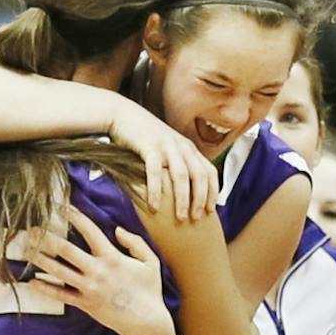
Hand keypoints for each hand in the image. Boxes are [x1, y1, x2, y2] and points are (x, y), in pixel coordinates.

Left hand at [14, 207, 167, 334]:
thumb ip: (135, 243)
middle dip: (47, 237)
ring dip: (40, 259)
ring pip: (58, 271)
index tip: (61, 207)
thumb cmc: (149, 291)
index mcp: (112, 257)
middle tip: (31, 228)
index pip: (90, 231)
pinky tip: (31, 281)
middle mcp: (97, 271)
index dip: (75, 217)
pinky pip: (61, 295)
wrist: (146, 323)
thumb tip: (117, 230)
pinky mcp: (85, 304)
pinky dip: (45, 288)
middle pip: (66, 250)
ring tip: (25, 249)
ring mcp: (89, 288)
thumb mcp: (150, 262)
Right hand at [110, 99, 216, 223]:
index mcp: (189, 149)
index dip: (212, 192)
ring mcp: (166, 146)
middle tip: (196, 219)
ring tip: (180, 218)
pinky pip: (155, 172)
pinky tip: (154, 207)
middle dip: (200, 199)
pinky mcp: (149, 147)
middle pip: (199, 176)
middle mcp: (182, 147)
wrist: (123, 115)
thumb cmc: (145, 139)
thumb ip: (178, 165)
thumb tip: (186, 193)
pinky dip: (156, 191)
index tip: (210, 210)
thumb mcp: (168, 149)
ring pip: (181, 175)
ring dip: (183, 199)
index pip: (210, 172)